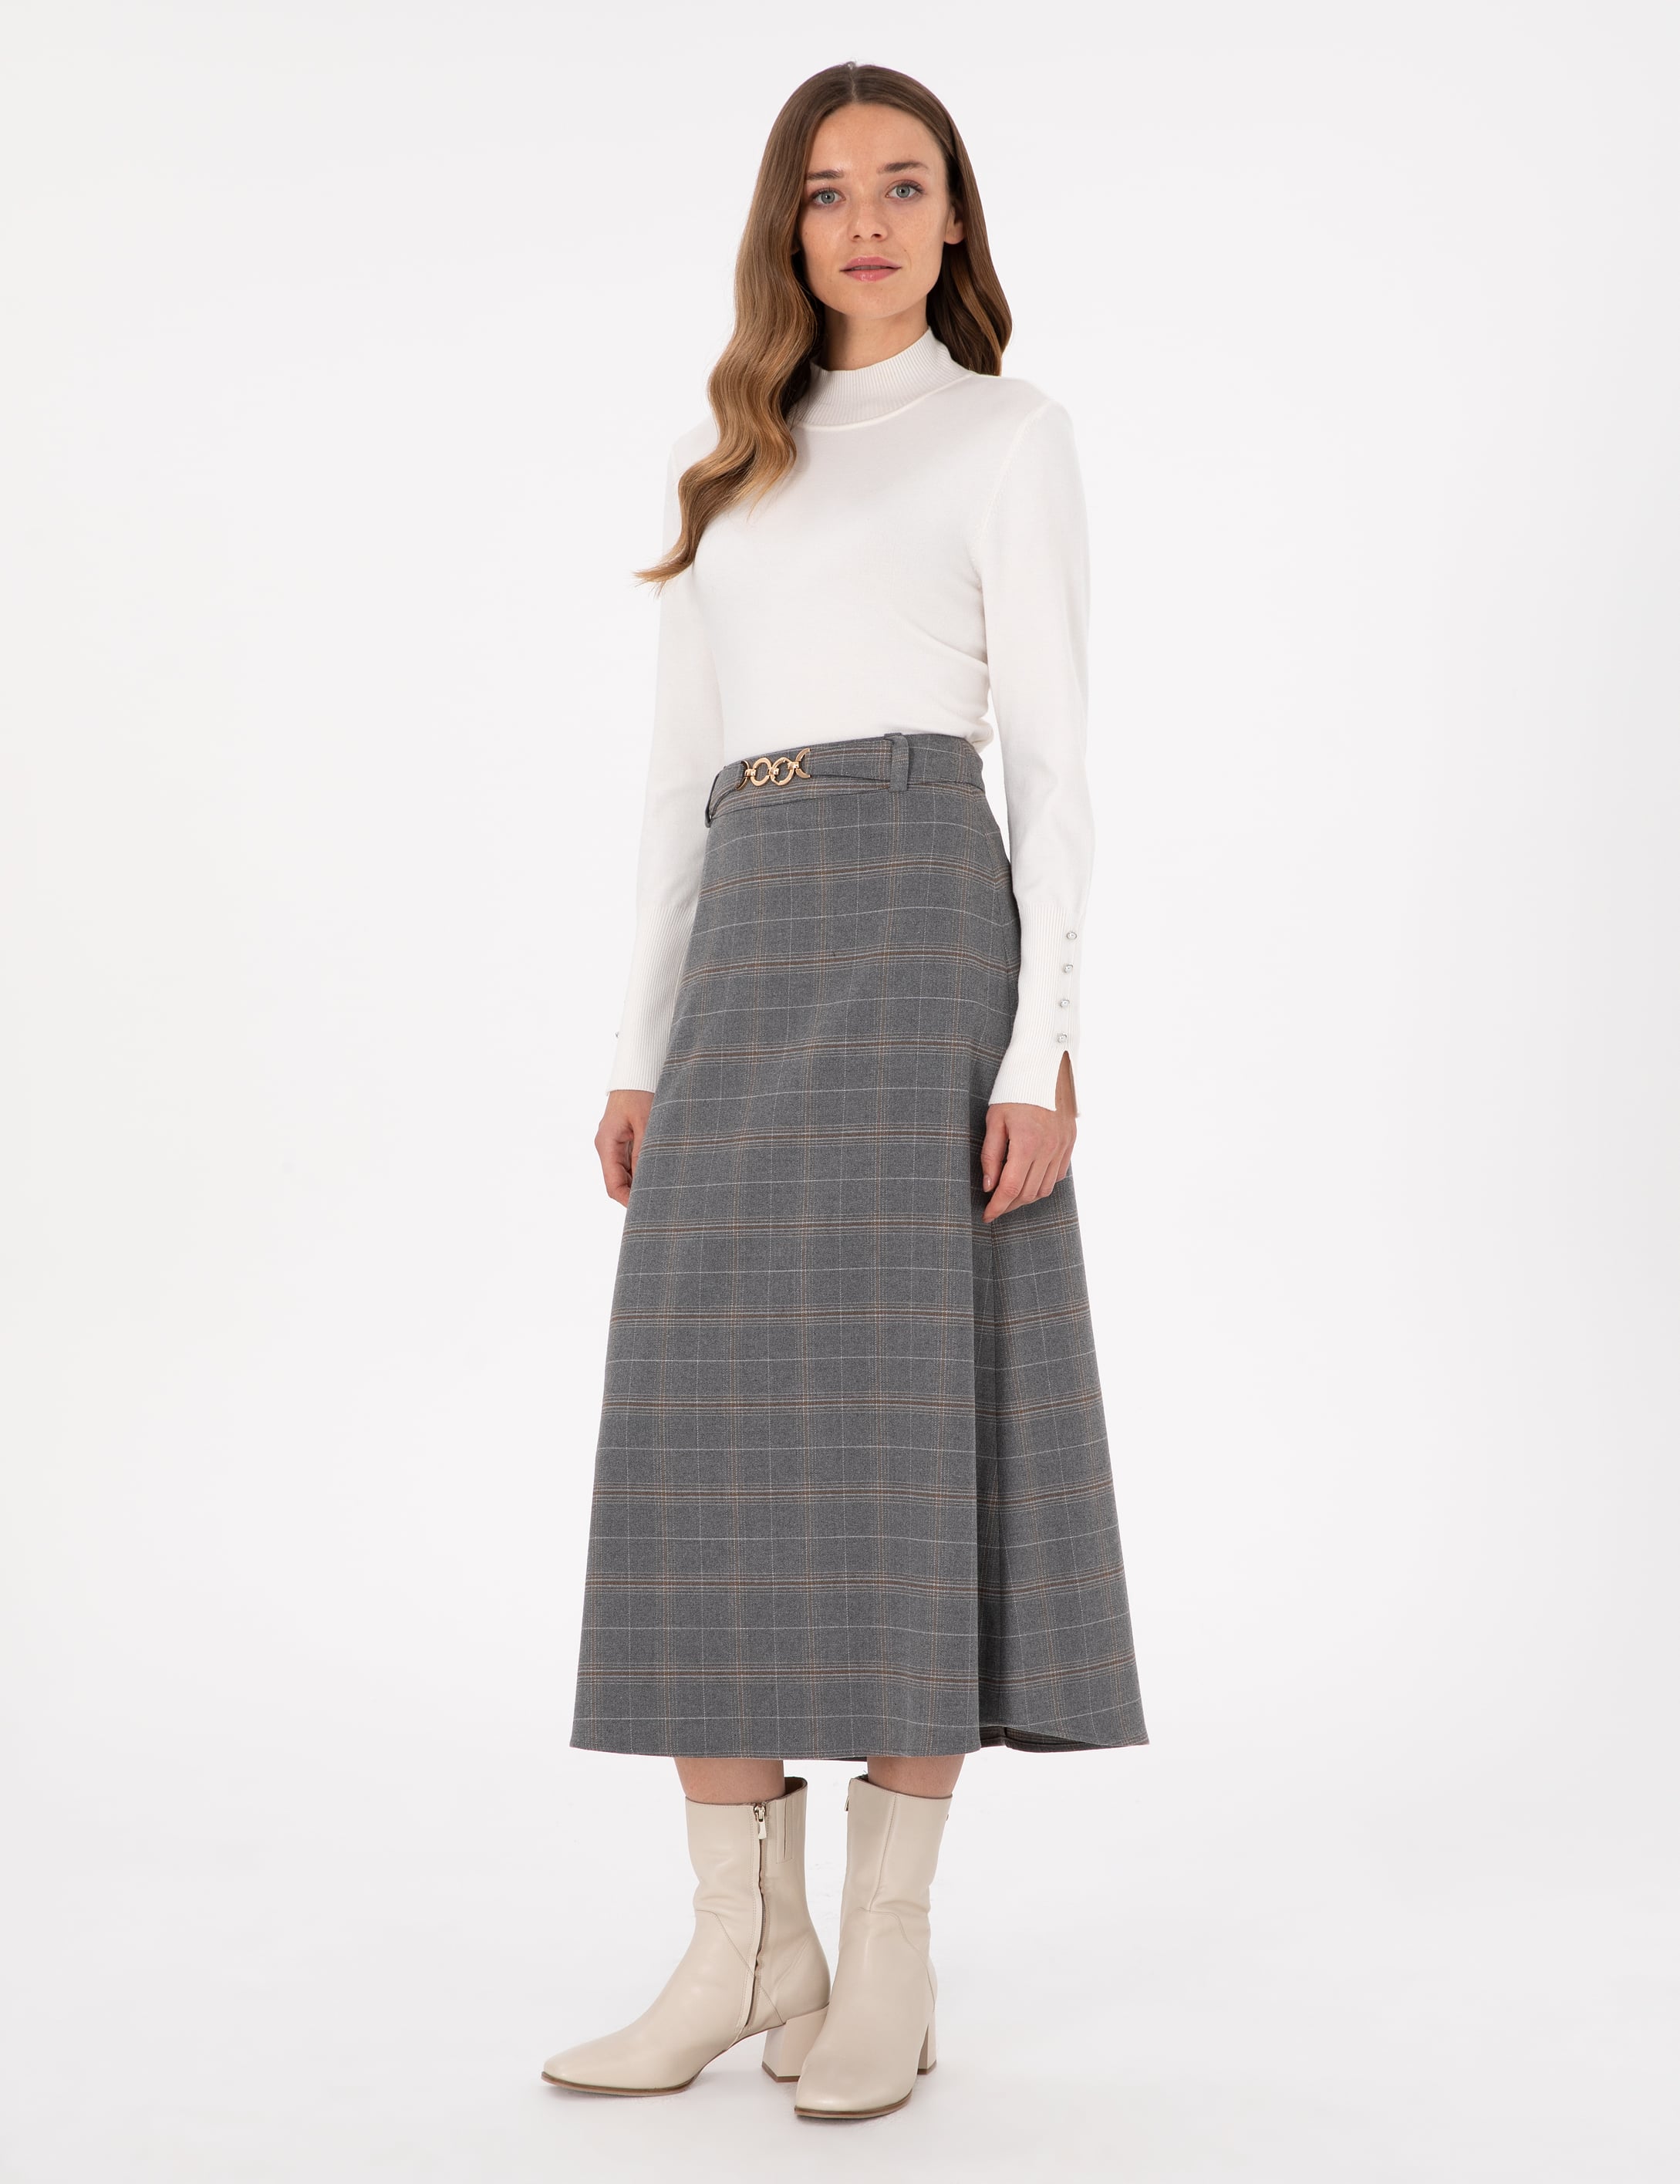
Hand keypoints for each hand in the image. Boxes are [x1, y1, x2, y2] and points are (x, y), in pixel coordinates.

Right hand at [596, 1089, 653, 1206]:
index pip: (613, 1185)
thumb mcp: (646, 1124)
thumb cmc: (641, 1092)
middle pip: (618, 1181)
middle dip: (636, 1194)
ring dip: (641, 1181)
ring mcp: (614, 1142)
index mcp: (607, 1144)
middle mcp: (607, 1145)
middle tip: (660, 1203)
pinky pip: (631, 1161)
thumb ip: (645, 1154)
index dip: (629, 1201)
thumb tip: (647, 1183)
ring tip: (664, 1189)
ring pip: (626, 1172)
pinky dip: (643, 1169)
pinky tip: (660, 1172)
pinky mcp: (624, 1137)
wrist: (638, 1070)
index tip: (648, 1210)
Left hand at [979, 1052, 1075, 1222]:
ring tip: (1010, 1196)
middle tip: (995, 1206)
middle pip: (1028, 1193)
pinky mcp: (1070, 1143)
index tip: (987, 1215)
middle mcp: (1048, 1149)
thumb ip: (991, 1155)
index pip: (1010, 1188)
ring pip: (1045, 1188)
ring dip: (1026, 1198)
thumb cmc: (1014, 1091)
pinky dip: (1043, 1184)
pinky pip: (1058, 1175)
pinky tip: (1030, 1180)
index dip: (997, 1207)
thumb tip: (989, 1186)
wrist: (1045, 1067)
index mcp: (1027, 1144)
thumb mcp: (994, 1120)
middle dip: (1009, 1205)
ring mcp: (1062, 1147)